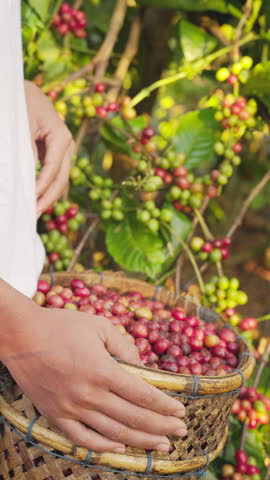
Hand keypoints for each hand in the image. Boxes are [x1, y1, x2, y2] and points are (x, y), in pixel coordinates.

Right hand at [5, 304, 185, 452]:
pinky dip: (103, 446)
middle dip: (161, 426)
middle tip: (180, 431)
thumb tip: (142, 366)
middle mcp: (89, 394)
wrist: (21, 335)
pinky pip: (82, 438)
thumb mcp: (99, 325)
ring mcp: (71, 408)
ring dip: (140, 440)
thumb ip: (124, 345)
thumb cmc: (62, 326)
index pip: (142, 394)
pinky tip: (120, 447)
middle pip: (133, 417)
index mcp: (102, 370)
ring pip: (113, 432)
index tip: (180, 410)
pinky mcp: (55, 415)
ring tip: (160, 445)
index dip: (164, 405)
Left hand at [24, 81, 73, 216]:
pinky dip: (45, 188)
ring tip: (34, 211)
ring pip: (60, 180)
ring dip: (47, 197)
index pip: (52, 170)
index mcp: (62, 138)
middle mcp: (68, 146)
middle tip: (32, 215)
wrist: (28, 91)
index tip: (29, 202)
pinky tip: (36, 199)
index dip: (40, 188)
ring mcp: (64, 152)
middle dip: (47, 199)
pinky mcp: (57, 155)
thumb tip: (29, 175)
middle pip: (61, 180)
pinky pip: (53, 175)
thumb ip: (27, 149)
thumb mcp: (23, 124)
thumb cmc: (24, 102)